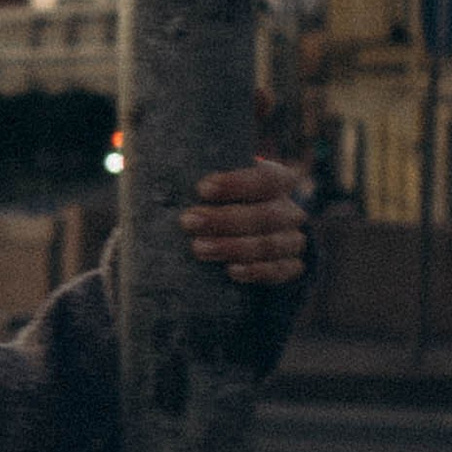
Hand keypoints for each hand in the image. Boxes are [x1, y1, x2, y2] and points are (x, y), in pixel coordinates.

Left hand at [181, 158, 308, 286]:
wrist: (245, 234)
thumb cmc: (221, 202)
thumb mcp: (217, 186)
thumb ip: (201, 182)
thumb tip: (159, 179)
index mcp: (278, 181)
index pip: (266, 179)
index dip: (236, 184)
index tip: (201, 189)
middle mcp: (289, 210)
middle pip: (266, 215)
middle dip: (224, 219)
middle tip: (188, 221)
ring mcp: (292, 241)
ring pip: (270, 245)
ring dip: (233, 247)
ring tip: (198, 248)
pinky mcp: (290, 267)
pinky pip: (279, 271)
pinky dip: (256, 272)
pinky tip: (231, 271)